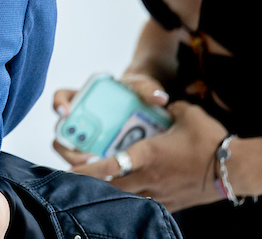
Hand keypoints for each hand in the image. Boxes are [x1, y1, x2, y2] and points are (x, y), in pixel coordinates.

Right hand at [51, 74, 169, 165]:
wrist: (145, 108)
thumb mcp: (142, 88)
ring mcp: (86, 137)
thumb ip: (147, 89)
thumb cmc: (137, 94)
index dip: (59, 104)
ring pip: (70, 152)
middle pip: (61, 133)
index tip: (66, 112)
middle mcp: (80, 118)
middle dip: (68, 147)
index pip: (62, 97)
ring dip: (78, 163)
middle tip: (87, 156)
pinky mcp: (96, 153)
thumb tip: (159, 99)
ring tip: (99, 169)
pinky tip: (108, 177)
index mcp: (85, 97)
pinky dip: (93, 171)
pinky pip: (87, 164)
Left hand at [69, 101, 226, 210]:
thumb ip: (166, 106)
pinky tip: (126, 196)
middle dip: (91, 183)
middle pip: (111, 187)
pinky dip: (132, 201)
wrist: (236, 169)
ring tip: (95, 186)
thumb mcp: (185, 113)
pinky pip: (145, 205)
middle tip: (75, 175)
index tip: (69, 168)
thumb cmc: (210, 139)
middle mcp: (149, 178)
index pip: (109, 166)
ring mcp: (160, 195)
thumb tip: (158, 101)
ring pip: (126, 199)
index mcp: (147, 155)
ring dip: (110, 192)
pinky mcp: (171, 204)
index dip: (86, 169)